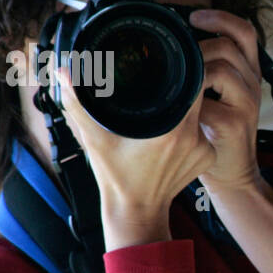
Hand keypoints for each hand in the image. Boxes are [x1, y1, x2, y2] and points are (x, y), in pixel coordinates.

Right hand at [58, 66, 214, 249]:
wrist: (136, 212)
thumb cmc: (115, 177)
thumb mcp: (94, 140)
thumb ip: (78, 104)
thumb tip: (64, 73)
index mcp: (173, 131)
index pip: (193, 83)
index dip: (185, 67)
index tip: (170, 60)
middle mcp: (194, 139)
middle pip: (199, 95)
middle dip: (183, 85)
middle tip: (163, 80)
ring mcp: (205, 150)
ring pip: (201, 113)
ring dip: (186, 108)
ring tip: (164, 107)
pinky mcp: (208, 158)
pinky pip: (204, 131)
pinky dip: (191, 127)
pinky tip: (173, 130)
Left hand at [188, 9, 265, 195]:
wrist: (231, 172)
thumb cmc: (214, 131)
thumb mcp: (215, 94)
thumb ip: (203, 69)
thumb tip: (171, 43)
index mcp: (248, 72)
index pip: (244, 31)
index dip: (220, 18)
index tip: (193, 17)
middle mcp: (252, 84)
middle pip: (228, 46)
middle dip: (197, 47)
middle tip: (176, 58)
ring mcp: (247, 103)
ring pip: (218, 69)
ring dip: (192, 72)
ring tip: (178, 86)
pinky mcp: (235, 124)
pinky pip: (205, 101)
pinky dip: (187, 103)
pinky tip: (179, 111)